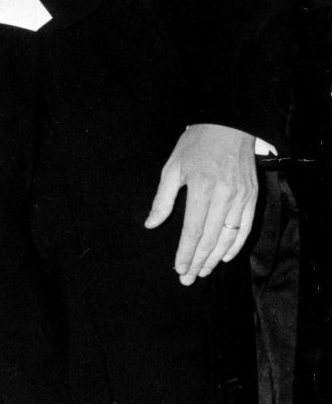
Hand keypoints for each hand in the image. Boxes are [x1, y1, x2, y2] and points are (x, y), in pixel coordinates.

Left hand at [144, 123, 256, 284]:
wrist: (230, 124)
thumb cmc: (196, 144)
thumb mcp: (172, 167)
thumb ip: (162, 199)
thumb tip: (151, 224)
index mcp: (202, 188)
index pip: (193, 231)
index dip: (185, 253)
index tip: (178, 268)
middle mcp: (225, 196)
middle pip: (210, 238)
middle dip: (197, 261)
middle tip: (188, 278)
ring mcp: (241, 197)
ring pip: (228, 237)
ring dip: (215, 258)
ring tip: (203, 271)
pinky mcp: (252, 196)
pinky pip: (246, 227)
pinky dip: (235, 245)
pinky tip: (224, 256)